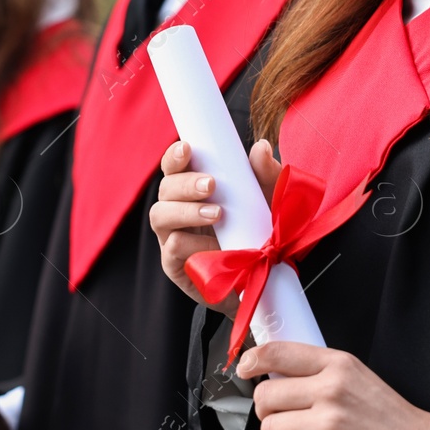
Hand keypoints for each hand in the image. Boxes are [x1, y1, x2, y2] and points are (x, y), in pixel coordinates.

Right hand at [150, 139, 282, 317]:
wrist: (264, 281)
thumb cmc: (260, 233)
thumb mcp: (270, 201)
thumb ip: (267, 174)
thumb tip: (261, 148)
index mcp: (193, 189)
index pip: (175, 166)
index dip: (175, 155)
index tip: (188, 148)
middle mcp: (177, 210)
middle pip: (165, 187)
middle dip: (185, 183)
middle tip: (211, 184)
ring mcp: (171, 237)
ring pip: (160, 215)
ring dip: (186, 211)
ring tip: (216, 214)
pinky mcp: (174, 264)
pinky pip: (173, 247)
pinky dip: (194, 244)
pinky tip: (215, 246)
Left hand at [239, 342, 429, 429]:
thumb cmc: (397, 423)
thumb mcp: (361, 380)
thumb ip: (322, 374)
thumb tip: (277, 377)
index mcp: (339, 365)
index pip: (277, 353)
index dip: (252, 362)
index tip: (246, 370)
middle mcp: (331, 390)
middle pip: (265, 397)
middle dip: (268, 413)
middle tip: (286, 421)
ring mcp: (329, 425)